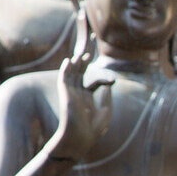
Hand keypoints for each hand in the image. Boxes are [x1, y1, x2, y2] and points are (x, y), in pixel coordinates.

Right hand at [50, 10, 113, 160]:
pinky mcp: (66, 96)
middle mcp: (78, 90)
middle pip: (82, 66)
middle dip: (87, 49)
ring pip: (75, 69)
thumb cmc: (92, 131)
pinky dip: (67, 71)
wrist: (79, 142)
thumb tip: (110, 82)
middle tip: (92, 33)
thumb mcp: (105, 111)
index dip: (100, 70)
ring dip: (81, 55)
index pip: (92, 76)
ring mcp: (71, 92)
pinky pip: (65, 80)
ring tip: (88, 41)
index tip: (111, 73)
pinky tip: (70, 61)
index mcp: (86, 94)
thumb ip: (106, 95)